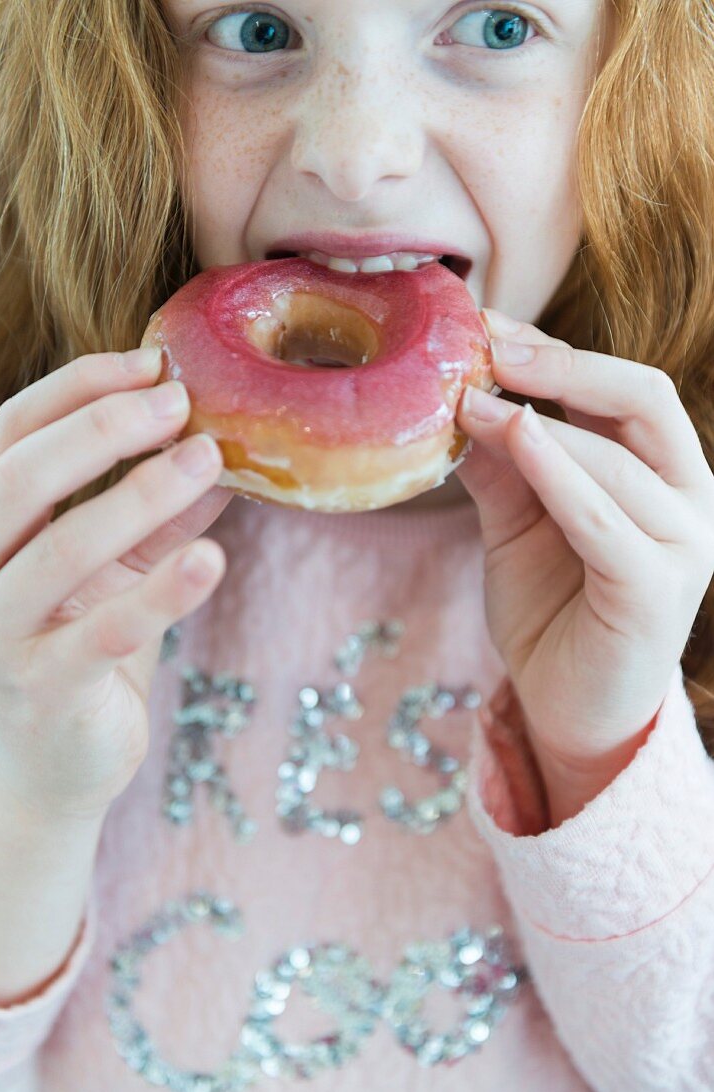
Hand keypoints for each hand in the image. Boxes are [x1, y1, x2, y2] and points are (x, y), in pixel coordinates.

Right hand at [0, 348, 230, 821]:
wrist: (50, 766)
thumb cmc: (81, 646)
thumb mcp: (120, 567)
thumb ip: (160, 510)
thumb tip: (228, 443)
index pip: (10, 434)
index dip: (78, 388)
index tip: (153, 363)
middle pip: (20, 477)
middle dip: (104, 429)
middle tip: (181, 403)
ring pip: (62, 548)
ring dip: (142, 495)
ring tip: (210, 458)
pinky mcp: (41, 689)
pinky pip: (105, 632)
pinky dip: (162, 592)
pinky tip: (212, 558)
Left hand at [456, 310, 713, 812]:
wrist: (567, 709)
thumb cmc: (551, 612)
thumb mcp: (517, 525)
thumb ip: (501, 468)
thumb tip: (461, 398)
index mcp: (660, 474)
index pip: (623, 388)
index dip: (556, 350)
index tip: (485, 326)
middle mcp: (687, 499)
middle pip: (643, 398)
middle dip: (562, 363)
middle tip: (486, 345)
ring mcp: (681, 545)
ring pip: (617, 456)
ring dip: (538, 420)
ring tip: (467, 400)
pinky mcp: (655, 590)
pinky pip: (604, 517)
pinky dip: (556, 472)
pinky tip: (509, 436)